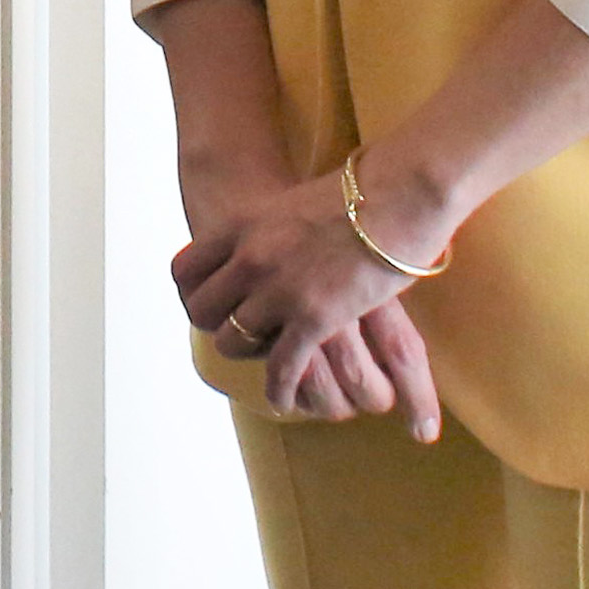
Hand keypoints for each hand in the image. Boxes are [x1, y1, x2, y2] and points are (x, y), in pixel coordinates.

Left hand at [172, 160, 448, 440]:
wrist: (403, 188)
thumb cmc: (363, 189)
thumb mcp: (295, 202)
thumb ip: (274, 228)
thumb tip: (277, 244)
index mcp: (242, 224)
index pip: (185, 270)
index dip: (195, 292)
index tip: (214, 302)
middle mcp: (250, 257)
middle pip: (203, 311)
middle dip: (219, 326)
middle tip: (242, 335)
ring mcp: (279, 288)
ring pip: (234, 342)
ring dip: (251, 357)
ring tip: (264, 366)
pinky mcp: (315, 317)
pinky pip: (281, 368)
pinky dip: (280, 390)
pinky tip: (284, 400)